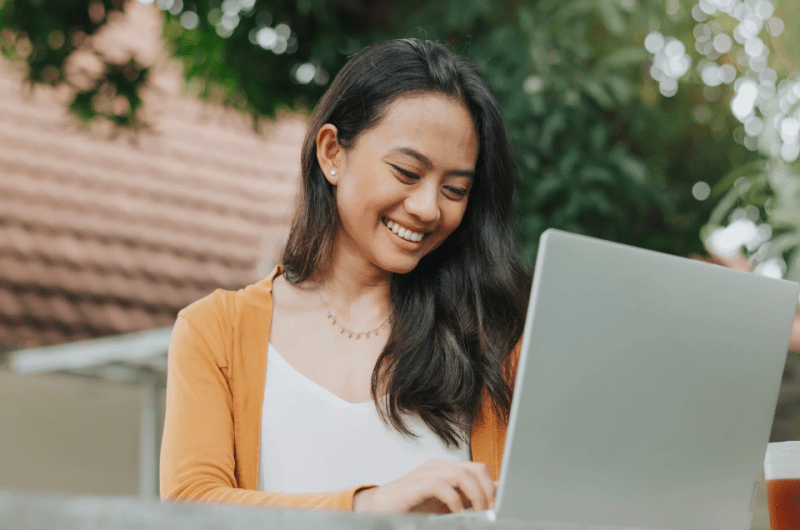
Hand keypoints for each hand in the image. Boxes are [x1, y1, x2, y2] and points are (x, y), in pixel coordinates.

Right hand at [352, 459, 494, 513]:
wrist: (376, 511)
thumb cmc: (410, 508)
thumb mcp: (444, 506)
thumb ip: (464, 500)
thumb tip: (491, 501)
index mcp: (446, 470)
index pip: (478, 469)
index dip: (493, 487)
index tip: (500, 507)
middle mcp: (438, 468)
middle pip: (475, 468)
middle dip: (488, 491)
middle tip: (491, 512)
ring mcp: (426, 474)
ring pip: (462, 474)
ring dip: (476, 496)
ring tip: (478, 514)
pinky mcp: (415, 486)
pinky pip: (441, 486)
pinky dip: (454, 501)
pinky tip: (456, 515)